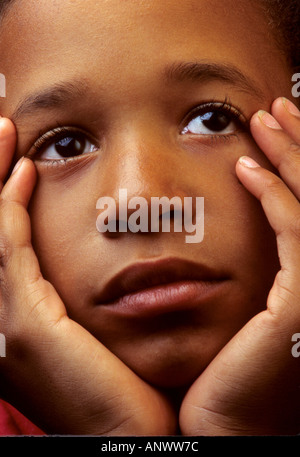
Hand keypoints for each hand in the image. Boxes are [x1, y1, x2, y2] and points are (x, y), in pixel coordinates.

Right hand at [0, 118, 175, 434]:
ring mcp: (1, 323)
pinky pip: (10, 248)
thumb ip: (59, 296)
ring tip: (5, 134)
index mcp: (4, 322)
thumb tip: (59, 251)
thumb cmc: (114, 385)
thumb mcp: (79, 333)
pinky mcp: (25, 323)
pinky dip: (10, 206)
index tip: (8, 156)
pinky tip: (25, 172)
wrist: (127, 438)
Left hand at [179, 97, 299, 435]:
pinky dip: (273, 194)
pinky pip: (292, 232)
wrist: (232, 428)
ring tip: (263, 118)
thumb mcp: (250, 309)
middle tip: (275, 108)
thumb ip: (258, 265)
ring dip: (289, 154)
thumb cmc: (233, 372)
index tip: (276, 126)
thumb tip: (246, 214)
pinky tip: (246, 167)